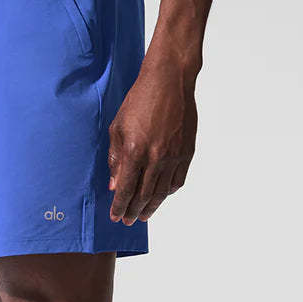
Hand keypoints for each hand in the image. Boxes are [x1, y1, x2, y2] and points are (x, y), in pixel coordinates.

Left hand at [108, 56, 197, 224]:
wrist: (170, 80)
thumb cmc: (140, 100)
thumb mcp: (118, 128)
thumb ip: (116, 159)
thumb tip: (115, 185)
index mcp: (135, 151)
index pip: (126, 189)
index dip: (119, 206)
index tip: (115, 216)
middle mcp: (156, 157)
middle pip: (143, 195)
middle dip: (133, 211)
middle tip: (127, 221)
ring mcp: (174, 156)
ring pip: (161, 192)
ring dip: (150, 207)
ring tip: (143, 215)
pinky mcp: (187, 152)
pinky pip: (177, 180)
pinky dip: (167, 192)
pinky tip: (160, 196)